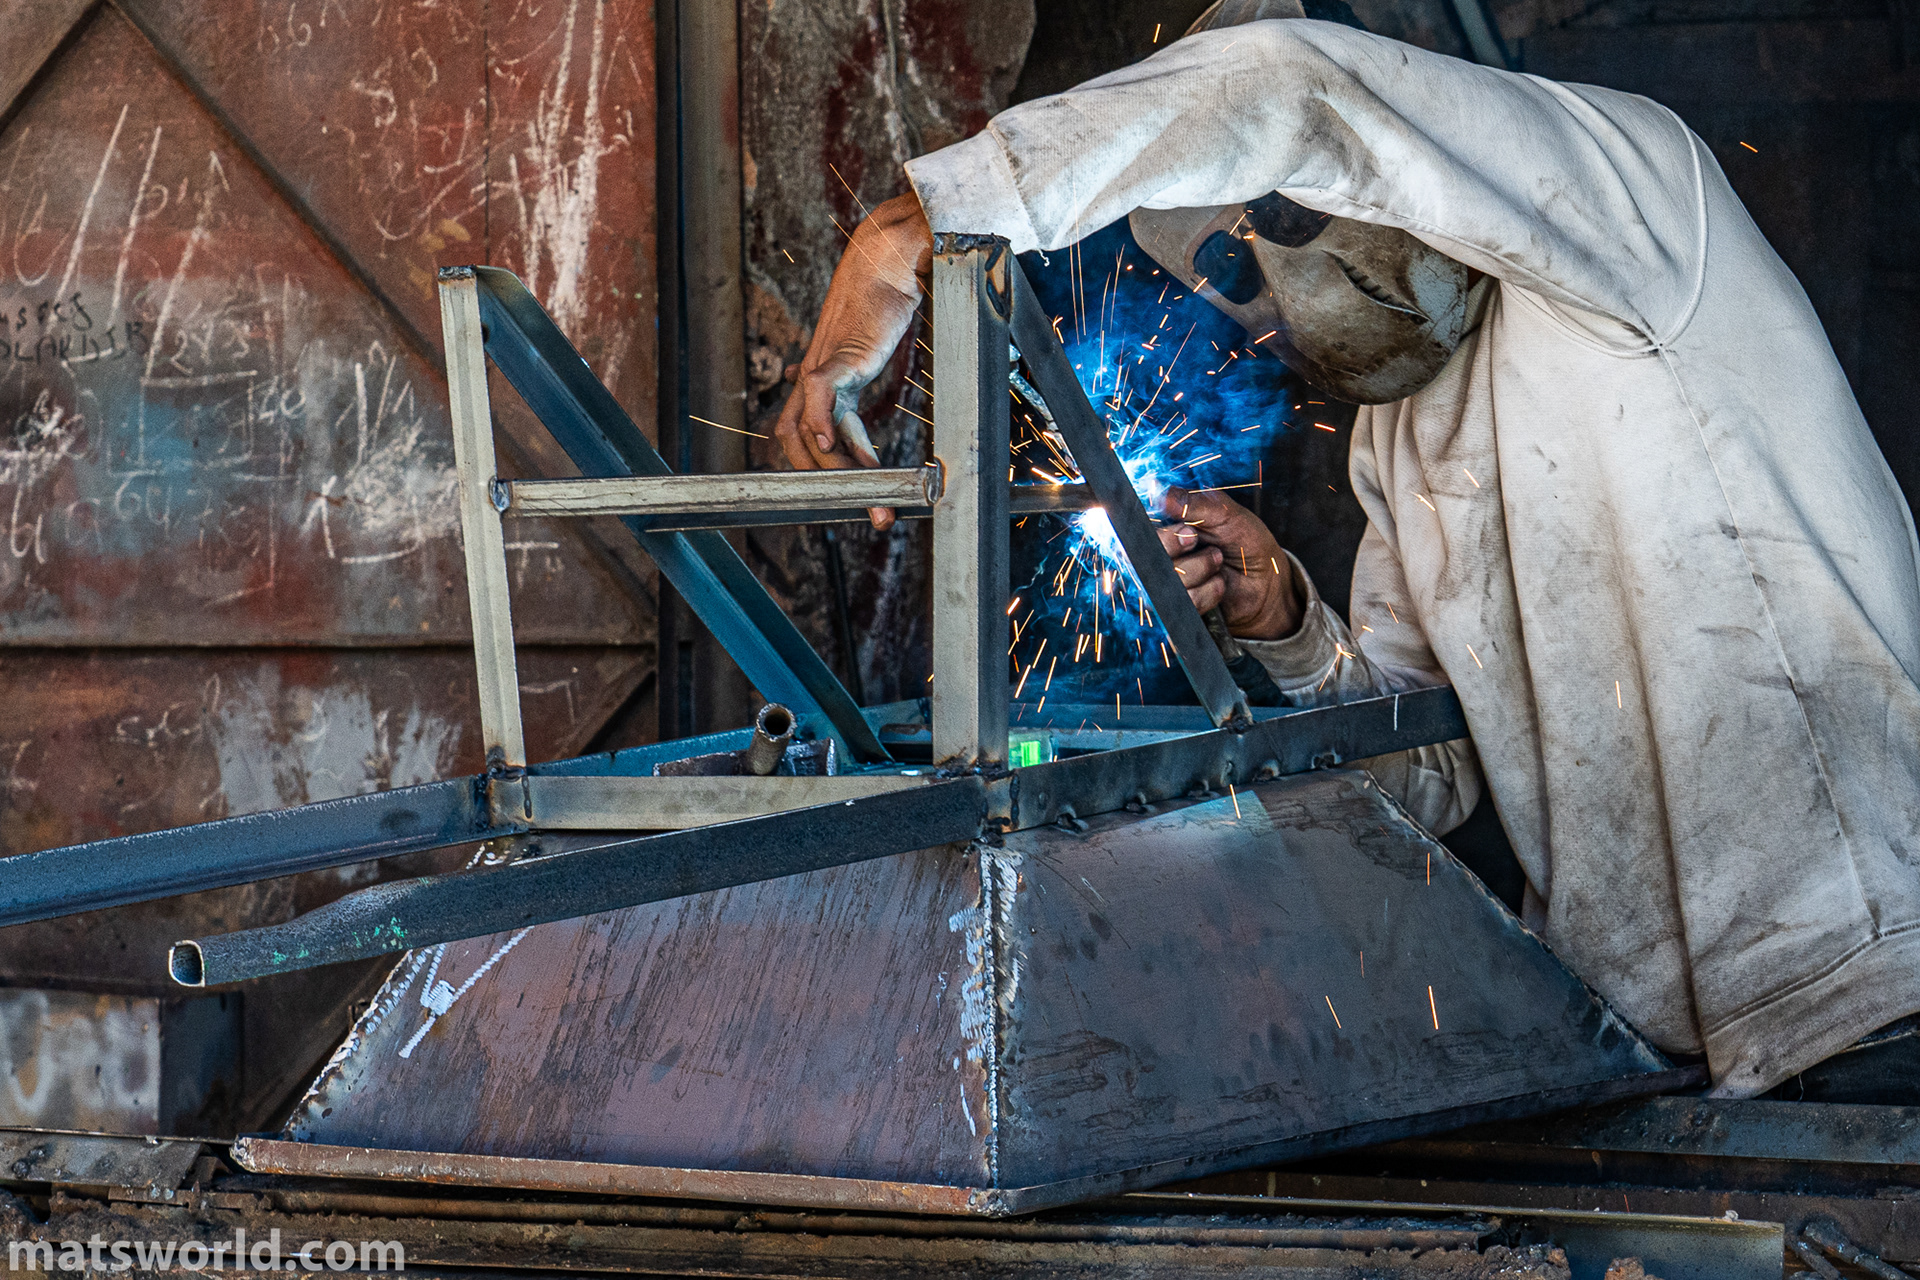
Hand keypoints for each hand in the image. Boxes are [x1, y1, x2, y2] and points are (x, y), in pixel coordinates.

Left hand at [773, 192, 933, 530]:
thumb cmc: (894, 283)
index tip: (860, 493)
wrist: (893, 248)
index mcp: (831, 375)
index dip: (829, 466)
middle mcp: (819, 374)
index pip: (812, 433)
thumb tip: (930, 363)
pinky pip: (819, 395)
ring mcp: (824, 364)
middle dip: (826, 484)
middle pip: (797, 441)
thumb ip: (888, 354)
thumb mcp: (888, 333)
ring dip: (833, 469)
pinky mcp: (837, 351)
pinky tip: (834, 446)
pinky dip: (820, 423)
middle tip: (872, 513)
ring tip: (869, 494)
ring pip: (806, 430)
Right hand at [1154, 486, 1302, 639]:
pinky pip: (1183, 602)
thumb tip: (1159, 490)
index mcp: (1166, 527)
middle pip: (1145, 555)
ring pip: (1166, 579)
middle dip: (1176, 547)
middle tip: (1199, 541)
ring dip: (1200, 569)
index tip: (1188, 530)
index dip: (1163, 533)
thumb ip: (1192, 503)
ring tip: (1218, 562)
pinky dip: (1208, 592)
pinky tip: (1219, 584)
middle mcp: (1161, 555)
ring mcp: (1167, 583)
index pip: (1142, 529)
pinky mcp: (1178, 607)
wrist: (1266, 579)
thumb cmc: (1245, 541)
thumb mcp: (1224, 513)